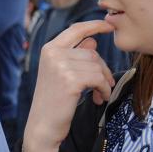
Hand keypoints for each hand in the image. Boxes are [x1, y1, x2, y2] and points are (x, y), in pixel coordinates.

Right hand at [22, 20, 115, 151]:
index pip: (76, 29)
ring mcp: (61, 65)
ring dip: (103, 82)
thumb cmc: (54, 102)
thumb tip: (93, 41)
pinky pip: (98, 78)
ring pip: (97, 66)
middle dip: (102, 69)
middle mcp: (53, 53)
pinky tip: (99, 98)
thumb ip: (76, 56)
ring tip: (99, 95)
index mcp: (49, 49)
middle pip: (92, 52)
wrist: (43, 126)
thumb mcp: (61, 74)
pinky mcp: (70, 80)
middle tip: (104, 85)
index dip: (95, 25)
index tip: (110, 25)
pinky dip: (103, 89)